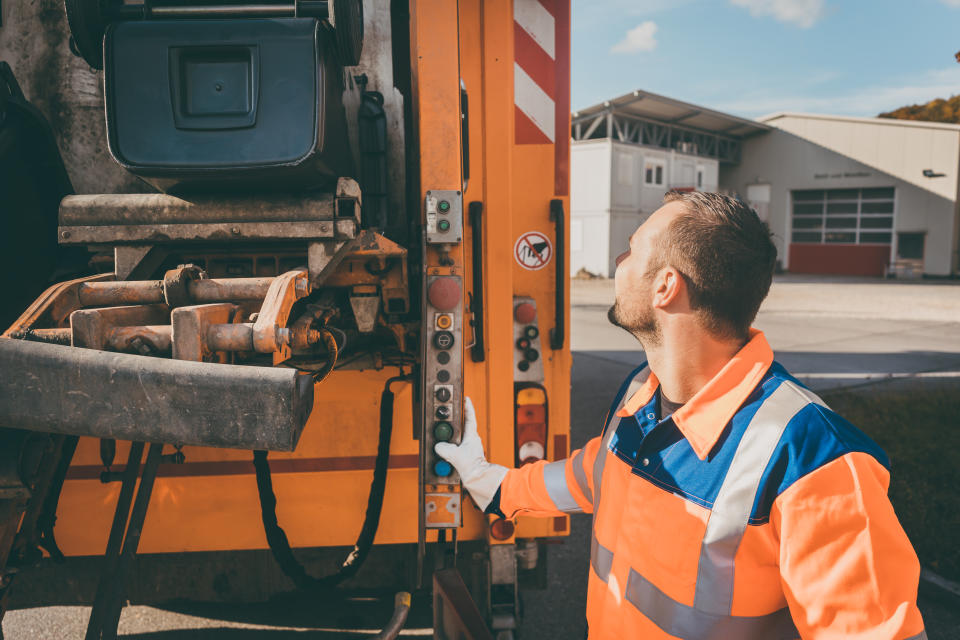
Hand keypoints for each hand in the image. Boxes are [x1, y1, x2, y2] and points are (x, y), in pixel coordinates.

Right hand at [434, 397, 507, 511]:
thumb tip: (439, 446)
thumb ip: (445, 448)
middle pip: (462, 428)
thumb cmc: (473, 467)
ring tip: (443, 444)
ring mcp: (470, 449)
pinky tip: (445, 457)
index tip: (465, 398)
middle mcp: (472, 441)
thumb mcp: (455, 454)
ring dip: (451, 441)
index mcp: (472, 436)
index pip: (469, 417)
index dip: (467, 407)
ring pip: (458, 440)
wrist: (479, 481)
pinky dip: (450, 452)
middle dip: (453, 425)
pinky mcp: (467, 458)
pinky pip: (456, 451)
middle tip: (446, 421)